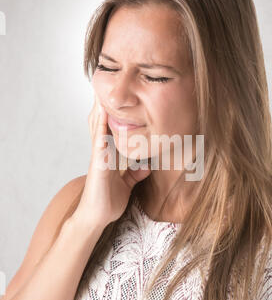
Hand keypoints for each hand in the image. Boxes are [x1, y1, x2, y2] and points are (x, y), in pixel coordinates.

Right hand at [72, 94, 150, 231]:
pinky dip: (100, 125)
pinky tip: (102, 111)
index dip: (112, 112)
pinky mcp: (98, 163)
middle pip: (101, 122)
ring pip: (98, 126)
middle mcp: (102, 151)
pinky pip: (99, 140)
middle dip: (103, 104)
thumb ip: (135, 173)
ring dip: (100, 107)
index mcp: (108, 155)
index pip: (110, 129)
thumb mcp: (127, 183)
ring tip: (102, 87)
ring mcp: (99, 156)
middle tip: (107, 82)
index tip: (117, 95)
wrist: (96, 217)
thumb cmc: (108, 200)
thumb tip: (147, 164)